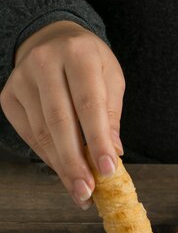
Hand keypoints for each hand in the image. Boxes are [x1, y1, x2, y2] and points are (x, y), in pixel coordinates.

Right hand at [0, 20, 124, 208]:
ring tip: (80, 192)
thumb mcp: (111, 79)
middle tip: (88, 192)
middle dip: (75, 162)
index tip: (108, 171)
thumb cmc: (90, 64)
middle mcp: (44, 62)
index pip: (89, 103)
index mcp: (78, 54)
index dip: (97, 140)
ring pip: (42, 132)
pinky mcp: (9, 95)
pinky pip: (30, 135)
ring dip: (62, 167)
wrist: (53, 40)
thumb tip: (113, 152)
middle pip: (59, 122)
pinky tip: (64, 173)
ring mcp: (21, 79)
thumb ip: (111, 115)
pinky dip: (48, 157)